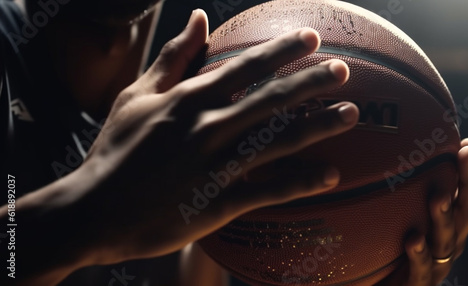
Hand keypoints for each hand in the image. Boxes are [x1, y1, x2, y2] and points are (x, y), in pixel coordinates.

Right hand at [77, 9, 358, 265]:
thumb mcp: (136, 96)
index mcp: (188, 99)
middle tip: (344, 70)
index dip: (281, 50)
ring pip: (276, 141)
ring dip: (317, 126)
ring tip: (350, 114)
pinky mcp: (217, 202)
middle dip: (311, 81)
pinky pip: (266, 190)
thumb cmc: (114, 150)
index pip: (244, 67)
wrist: (93, 210)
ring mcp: (213, 165)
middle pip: (269, 99)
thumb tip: (198, 18)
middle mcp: (206, 127)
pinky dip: (299, 182)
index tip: (311, 36)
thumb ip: (173, 58)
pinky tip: (329, 175)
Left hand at [377, 138, 467, 285]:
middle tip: (465, 155)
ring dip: (444, 216)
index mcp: (448, 226)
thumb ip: (404, 194)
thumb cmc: (394, 250)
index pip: (465, 196)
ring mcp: (435, 264)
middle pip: (466, 212)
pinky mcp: (418, 283)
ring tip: (440, 196)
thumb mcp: (401, 218)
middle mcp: (447, 243)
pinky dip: (419, 253)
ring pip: (446, 239)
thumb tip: (391, 154)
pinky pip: (421, 269)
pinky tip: (413, 238)